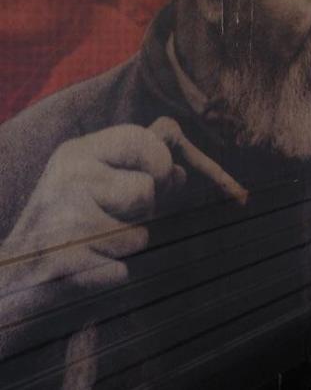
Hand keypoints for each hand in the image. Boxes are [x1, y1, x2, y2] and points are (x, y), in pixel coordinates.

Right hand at [0, 119, 200, 303]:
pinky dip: (111, 276)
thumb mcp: (97, 186)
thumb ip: (141, 172)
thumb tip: (181, 169)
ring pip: (139, 236)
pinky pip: (123, 270)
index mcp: (76, 154)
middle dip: (141, 214)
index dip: (159, 163)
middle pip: (146, 191)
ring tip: (91, 247)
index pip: (141, 138)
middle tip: (104, 223)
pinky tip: (82, 271)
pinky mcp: (65, 261)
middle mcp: (67, 179)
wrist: (11, 284)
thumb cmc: (66, 230)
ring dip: (125, 248)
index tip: (151, 181)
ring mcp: (64, 219)